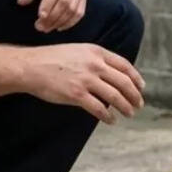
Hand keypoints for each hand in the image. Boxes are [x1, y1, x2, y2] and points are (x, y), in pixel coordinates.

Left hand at [17, 0, 85, 31]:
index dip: (48, 4)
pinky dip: (70, 22)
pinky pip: (80, 12)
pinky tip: (59, 27)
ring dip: (60, 21)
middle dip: (52, 16)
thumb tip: (22, 2)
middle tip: (39, 27)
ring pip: (73, 9)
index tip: (40, 16)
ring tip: (46, 28)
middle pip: (65, 1)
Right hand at [21, 43, 145, 123]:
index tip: (141, 87)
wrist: (31, 66)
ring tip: (129, 113)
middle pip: (123, 82)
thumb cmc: (52, 59)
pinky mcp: (76, 94)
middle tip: (139, 104)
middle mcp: (94, 65)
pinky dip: (108, 116)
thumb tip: (111, 74)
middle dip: (135, 95)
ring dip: (125, 107)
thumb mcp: (78, 51)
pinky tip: (111, 120)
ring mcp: (86, 80)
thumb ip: (95, 60)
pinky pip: (99, 108)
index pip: (124, 66)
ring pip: (115, 96)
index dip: (136, 78)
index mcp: (96, 52)